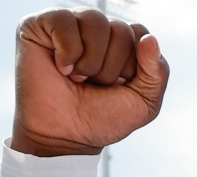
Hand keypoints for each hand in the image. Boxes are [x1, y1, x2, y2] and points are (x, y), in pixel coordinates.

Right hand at [12, 9, 168, 156]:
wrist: (65, 136)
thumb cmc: (101, 119)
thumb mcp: (144, 103)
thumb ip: (157, 72)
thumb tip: (150, 38)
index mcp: (121, 42)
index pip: (139, 32)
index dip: (132, 65)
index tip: (118, 85)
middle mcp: (96, 28)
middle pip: (120, 29)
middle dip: (111, 67)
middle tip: (94, 85)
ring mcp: (68, 24)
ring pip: (95, 21)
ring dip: (90, 61)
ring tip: (78, 79)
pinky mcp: (39, 25)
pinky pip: (64, 20)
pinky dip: (67, 52)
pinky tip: (61, 69)